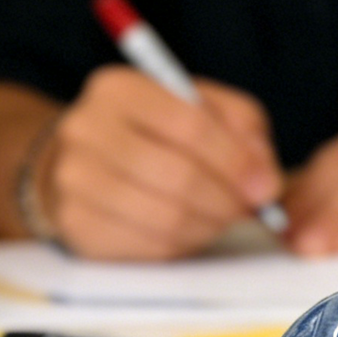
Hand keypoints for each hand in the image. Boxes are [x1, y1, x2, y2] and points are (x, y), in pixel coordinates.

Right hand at [35, 67, 281, 258]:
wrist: (86, 160)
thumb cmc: (155, 133)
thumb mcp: (201, 108)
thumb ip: (242, 127)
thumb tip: (262, 178)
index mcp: (118, 89)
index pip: (189, 125)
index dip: (236, 161)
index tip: (264, 186)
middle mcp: (85, 130)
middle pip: (177, 175)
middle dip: (226, 200)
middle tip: (246, 210)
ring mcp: (73, 180)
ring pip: (165, 217)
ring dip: (208, 225)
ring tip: (220, 218)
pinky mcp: (76, 225)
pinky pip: (147, 247)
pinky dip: (182, 244)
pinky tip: (189, 230)